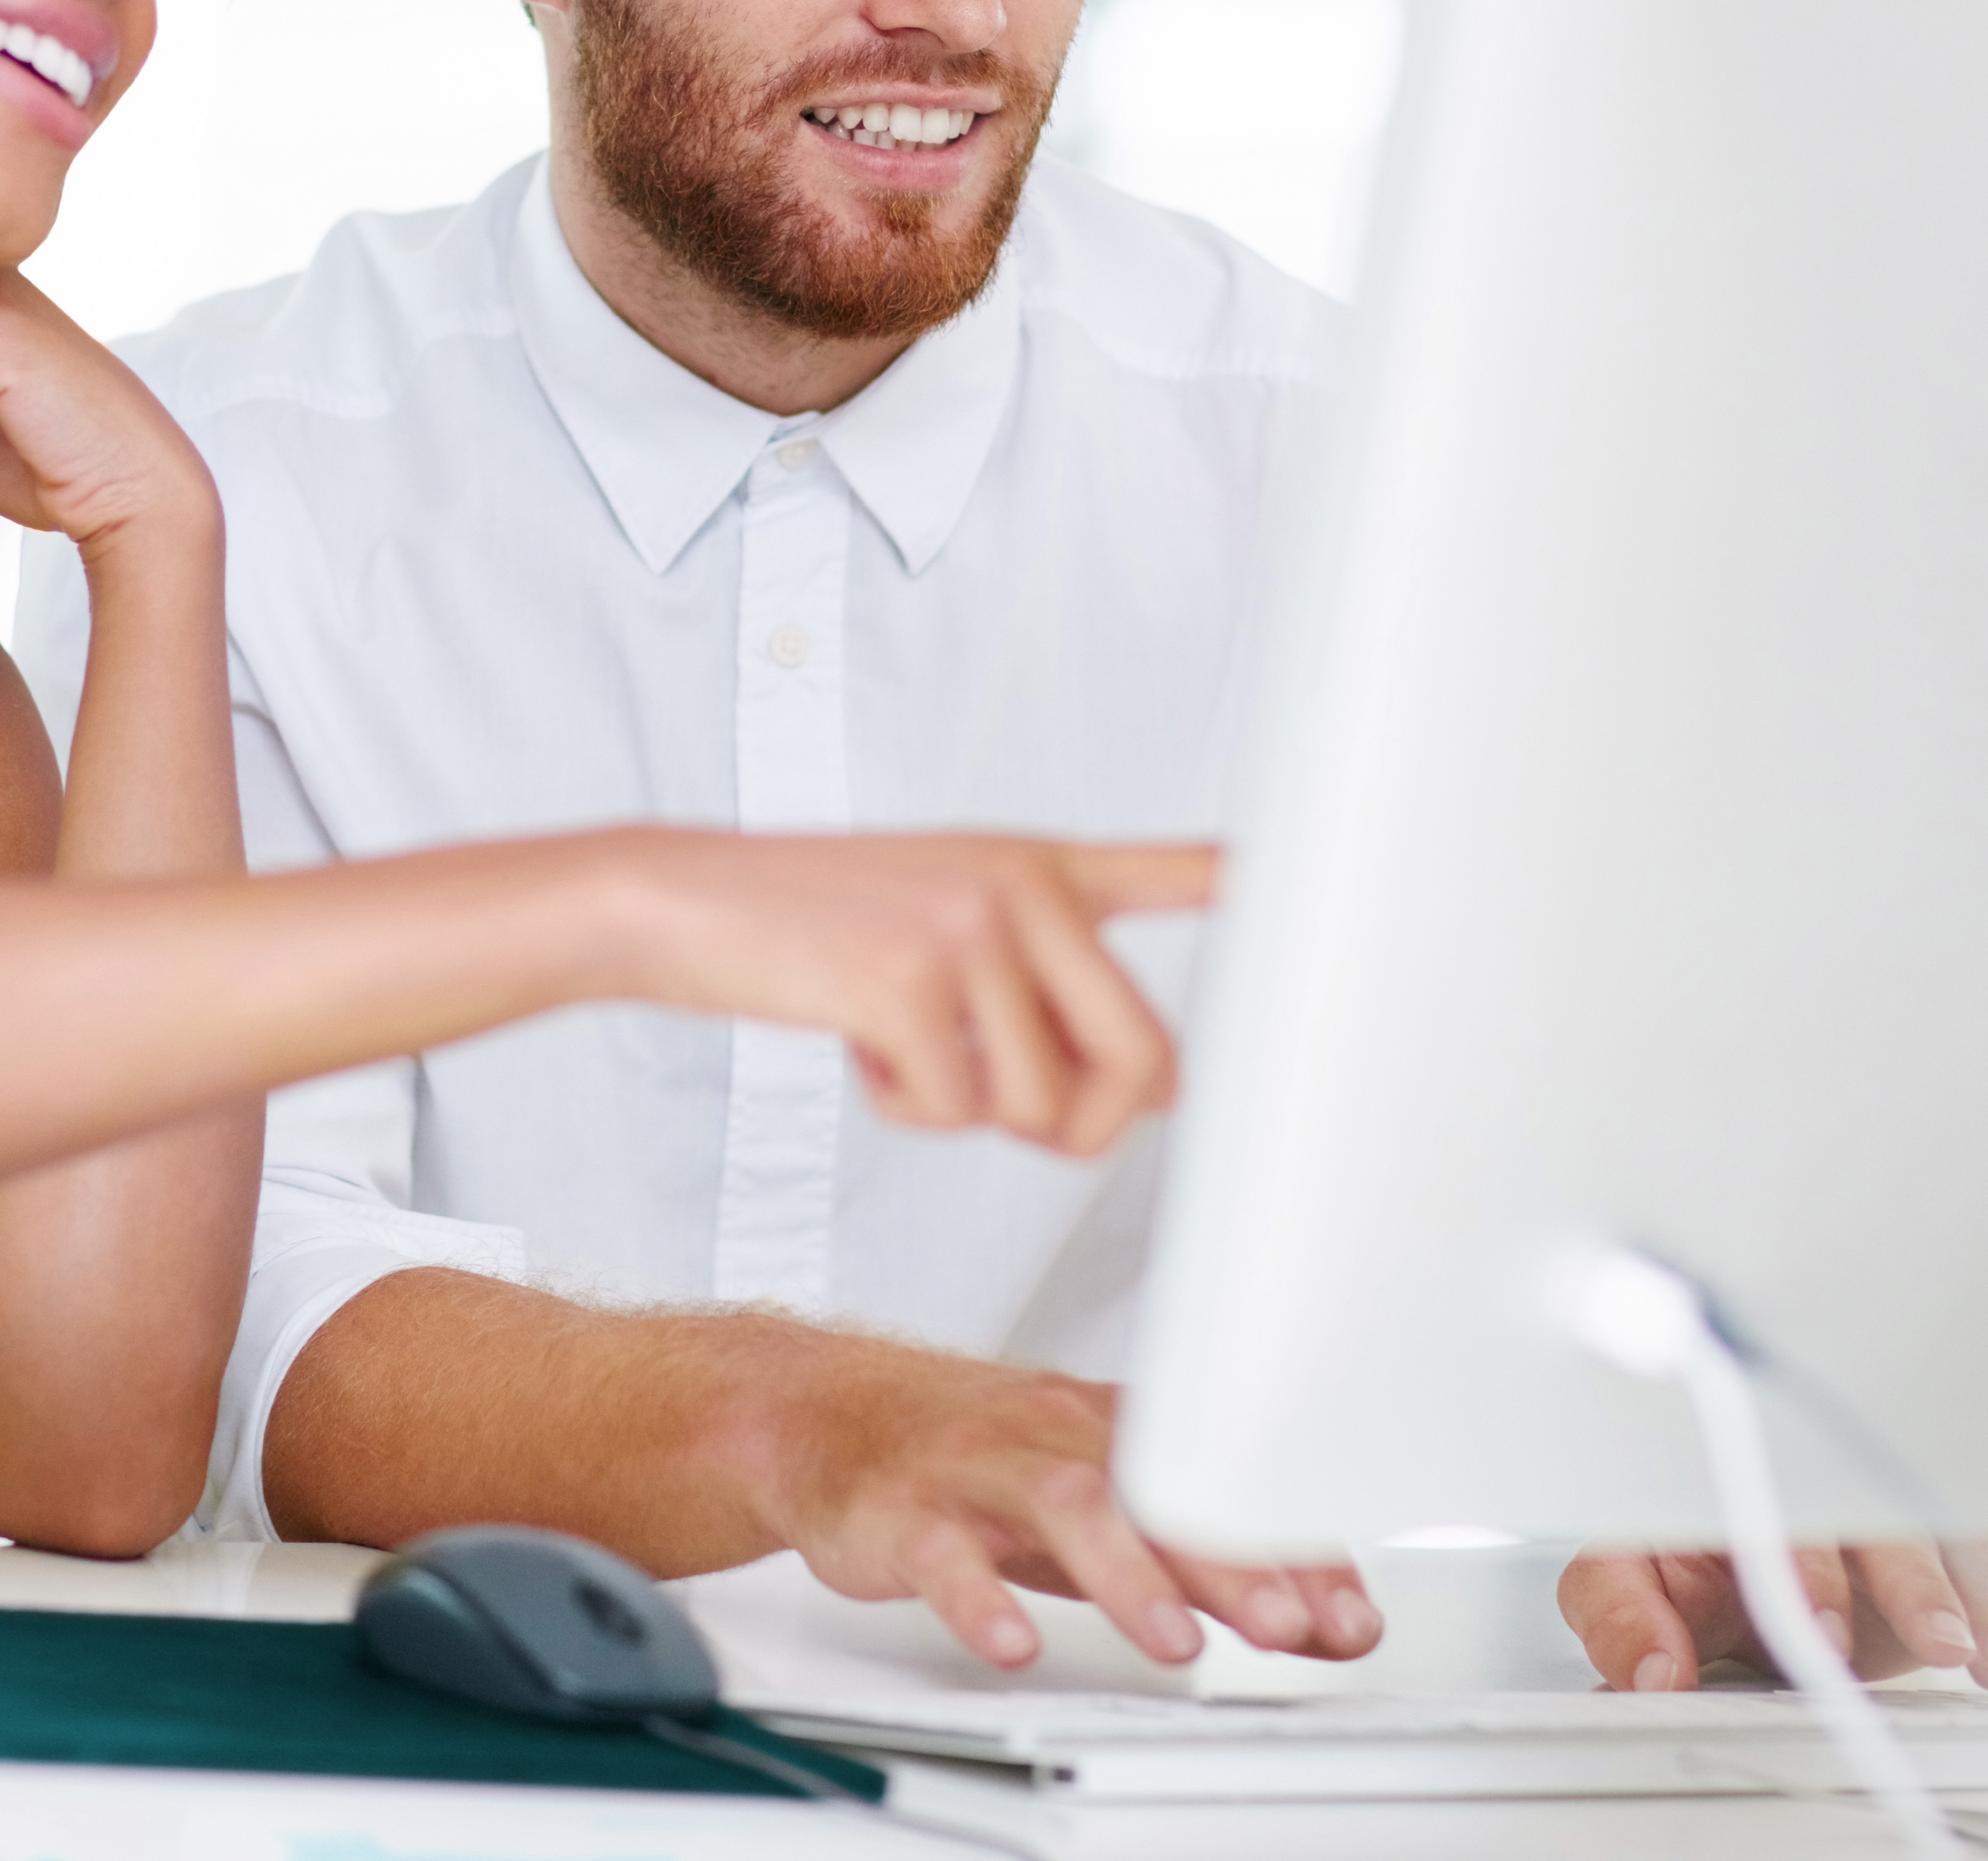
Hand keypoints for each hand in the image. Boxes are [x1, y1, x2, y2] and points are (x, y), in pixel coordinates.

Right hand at [614, 833, 1197, 1156]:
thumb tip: (1157, 1094)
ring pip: (1045, 1106)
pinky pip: (957, 1113)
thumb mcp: (940, 925)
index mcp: (1036, 865)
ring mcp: (971, 930)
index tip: (1304, 885)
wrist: (683, 902)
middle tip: (1011, 1108)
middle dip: (1088, 1122)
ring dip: (972, 1112)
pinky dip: (905, 1109)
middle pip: (1142, 1057)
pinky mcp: (913, 983)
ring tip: (905, 1046)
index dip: (1245, 882)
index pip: (1167, 868)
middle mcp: (1023, 886)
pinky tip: (858, 1046)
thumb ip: (1043, 986)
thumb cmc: (814, 928)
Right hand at [764, 1345, 1378, 1674]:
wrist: (835, 1419)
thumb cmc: (986, 1461)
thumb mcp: (1108, 1506)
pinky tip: (1012, 1642)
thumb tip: (1327, 1617)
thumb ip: (1212, 1565)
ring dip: (1126, 1575)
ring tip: (1173, 1639)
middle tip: (1284, 1623)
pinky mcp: (907, 1512)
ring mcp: (981, 1472)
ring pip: (1064, 1507)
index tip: (1347, 1615)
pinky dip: (979, 1600)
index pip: (1224, 1491)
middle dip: (1226, 1562)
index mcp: (1117, 1435)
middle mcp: (1057, 1441)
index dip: (1289, 1553)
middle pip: (1152, 1493)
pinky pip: (944, 1555)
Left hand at [1560, 1538, 1987, 1697]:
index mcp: (1760, 1487)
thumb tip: (1654, 1672)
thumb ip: (1624, 1617)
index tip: (1823, 1635)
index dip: (1813, 1577)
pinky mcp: (1942, 1570)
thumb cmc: (1673, 1557)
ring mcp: (1897, 1534)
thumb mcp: (1620, 1578)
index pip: (1797, 1521)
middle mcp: (1838, 1499)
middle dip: (1923, 1585)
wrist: (1717, 1558)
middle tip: (1948, 1646)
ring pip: (1960, 1545)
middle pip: (1895, 1525)